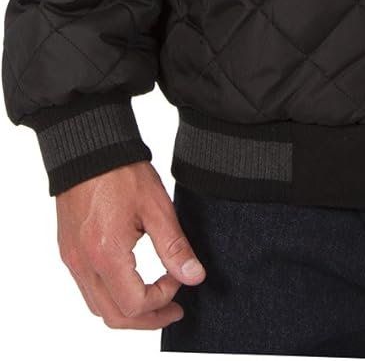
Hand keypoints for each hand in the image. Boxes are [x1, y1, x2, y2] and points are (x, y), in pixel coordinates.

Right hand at [56, 160, 205, 329]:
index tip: (179, 279)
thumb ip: (174, 247)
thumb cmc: (121, 171)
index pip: (135, 304)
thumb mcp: (157, 207)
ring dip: (127, 311)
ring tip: (155, 299)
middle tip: (173, 310)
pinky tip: (130, 281)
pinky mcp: (69, 251)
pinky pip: (87, 289)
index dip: (163, 299)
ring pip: (98, 307)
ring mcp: (73, 259)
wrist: (87, 147)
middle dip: (147, 319)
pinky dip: (110, 296)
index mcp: (106, 255)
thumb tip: (193, 277)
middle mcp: (84, 264)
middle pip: (114, 316)